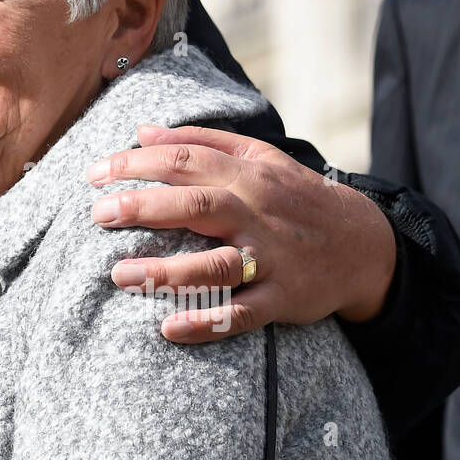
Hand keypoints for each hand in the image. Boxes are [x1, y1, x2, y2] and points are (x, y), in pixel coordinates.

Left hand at [87, 124, 396, 340]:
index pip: (185, 162)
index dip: (137, 165)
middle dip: (145, 208)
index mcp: (247, 176)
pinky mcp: (281, 299)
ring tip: (121, 275)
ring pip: (216, 265)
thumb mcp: (258, 157)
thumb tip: (142, 131)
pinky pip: (241, 314)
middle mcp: (257, 214)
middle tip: (99, 214)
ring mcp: (270, 259)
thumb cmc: (294, 196)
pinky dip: (206, 323)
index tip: (95, 175)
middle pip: (197, 205)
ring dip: (167, 271)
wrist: (364, 244)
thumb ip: (199, 142)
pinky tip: (169, 329)